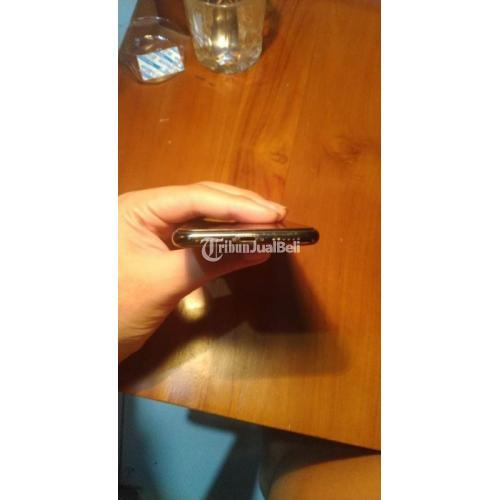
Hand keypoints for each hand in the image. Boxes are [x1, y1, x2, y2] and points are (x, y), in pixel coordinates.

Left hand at [118, 181, 285, 360]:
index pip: (195, 197)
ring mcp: (156, 230)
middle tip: (279, 217)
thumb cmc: (113, 310)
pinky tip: (247, 243)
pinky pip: (201, 238)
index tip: (272, 213)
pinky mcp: (164, 249)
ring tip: (270, 226)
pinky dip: (226, 241)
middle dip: (241, 207)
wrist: (86, 344)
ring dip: (237, 222)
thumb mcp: (163, 283)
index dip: (237, 205)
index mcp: (138, 208)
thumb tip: (259, 249)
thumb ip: (211, 262)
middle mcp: (148, 211)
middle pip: (203, 200)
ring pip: (204, 216)